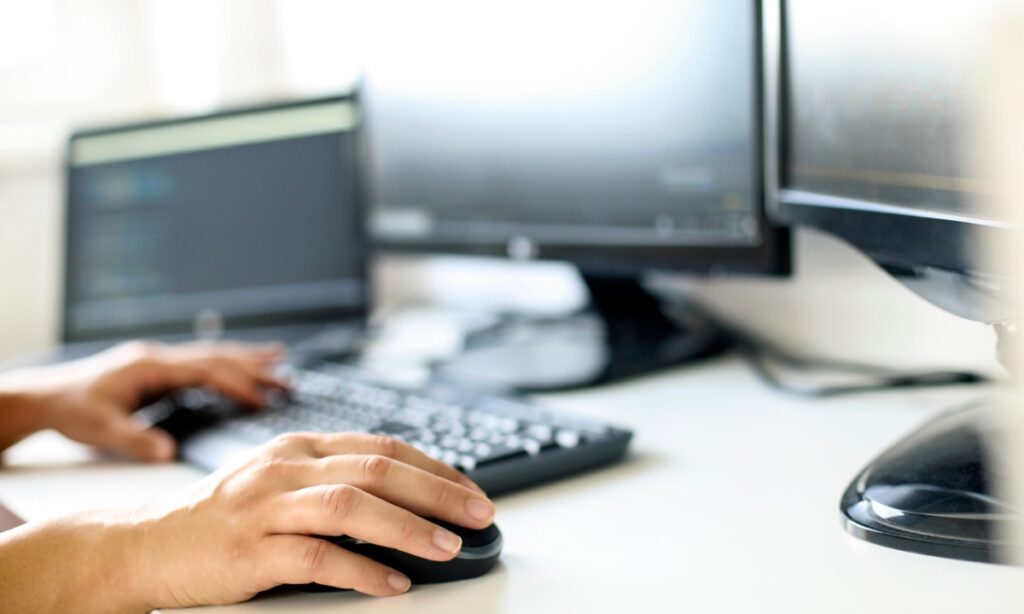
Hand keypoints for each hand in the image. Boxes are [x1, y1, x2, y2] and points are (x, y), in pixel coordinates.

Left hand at [0, 340, 284, 460]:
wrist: (46, 396)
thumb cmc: (71, 409)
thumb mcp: (100, 429)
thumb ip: (136, 440)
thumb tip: (169, 452)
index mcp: (150, 367)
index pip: (204, 371)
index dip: (236, 384)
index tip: (263, 398)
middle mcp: (159, 358)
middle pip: (216, 357)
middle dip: (254, 367)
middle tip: (288, 378)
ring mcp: (160, 361)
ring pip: (212, 355)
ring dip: (246, 359)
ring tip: (279, 359)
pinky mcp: (159, 369)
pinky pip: (202, 363)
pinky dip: (227, 364)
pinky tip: (241, 367)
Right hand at [120, 432, 494, 607]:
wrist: (146, 543)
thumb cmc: (222, 516)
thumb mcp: (280, 481)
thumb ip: (334, 481)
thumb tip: (408, 502)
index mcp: (300, 447)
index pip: (382, 446)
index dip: (434, 467)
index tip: (471, 489)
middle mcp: (286, 467)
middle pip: (376, 469)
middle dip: (437, 491)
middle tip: (480, 513)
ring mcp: (266, 506)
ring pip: (350, 506)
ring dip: (407, 527)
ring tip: (448, 547)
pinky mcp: (250, 549)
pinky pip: (315, 557)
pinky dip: (360, 569)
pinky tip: (392, 582)